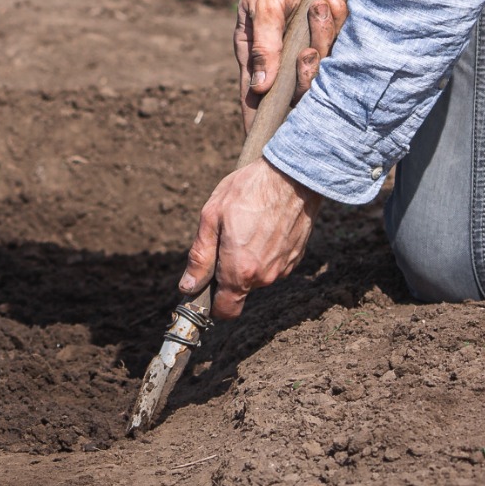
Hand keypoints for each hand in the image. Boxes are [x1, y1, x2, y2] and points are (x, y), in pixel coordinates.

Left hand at [179, 158, 319, 317]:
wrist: (294, 175)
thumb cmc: (249, 191)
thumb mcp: (212, 217)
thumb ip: (200, 257)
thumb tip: (189, 286)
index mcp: (241, 270)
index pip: (225, 310)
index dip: (212, 304)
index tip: (204, 290)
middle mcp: (264, 277)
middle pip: (239, 289)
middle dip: (228, 272)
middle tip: (225, 238)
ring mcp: (283, 268)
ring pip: (256, 276)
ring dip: (247, 260)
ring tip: (247, 225)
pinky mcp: (295, 257)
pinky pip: (272, 264)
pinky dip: (265, 252)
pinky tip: (264, 226)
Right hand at [233, 0, 348, 127]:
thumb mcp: (264, 6)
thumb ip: (264, 47)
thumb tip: (261, 87)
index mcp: (255, 52)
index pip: (255, 97)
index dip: (261, 123)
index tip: (269, 148)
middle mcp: (281, 55)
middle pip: (297, 86)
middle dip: (309, 71)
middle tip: (311, 51)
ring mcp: (306, 45)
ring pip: (324, 64)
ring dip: (325, 32)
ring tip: (320, 3)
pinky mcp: (330, 33)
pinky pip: (342, 42)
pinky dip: (339, 16)